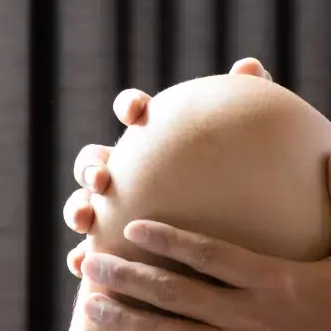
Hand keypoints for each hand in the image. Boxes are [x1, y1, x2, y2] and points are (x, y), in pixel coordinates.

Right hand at [63, 58, 273, 277]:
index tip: (137, 112)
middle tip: (102, 176)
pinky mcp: (114, 251)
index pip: (135, 113)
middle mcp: (129, 175)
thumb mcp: (254, 153)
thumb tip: (250, 66)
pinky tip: (79, 264)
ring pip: (83, 206)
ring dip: (76, 207)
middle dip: (90, 165)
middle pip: (95, 161)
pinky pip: (89, 254)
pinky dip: (78, 256)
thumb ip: (249, 109)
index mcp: (155, 143)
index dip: (130, 106)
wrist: (243, 244)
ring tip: (85, 219)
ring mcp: (116, 213)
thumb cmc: (245, 189)